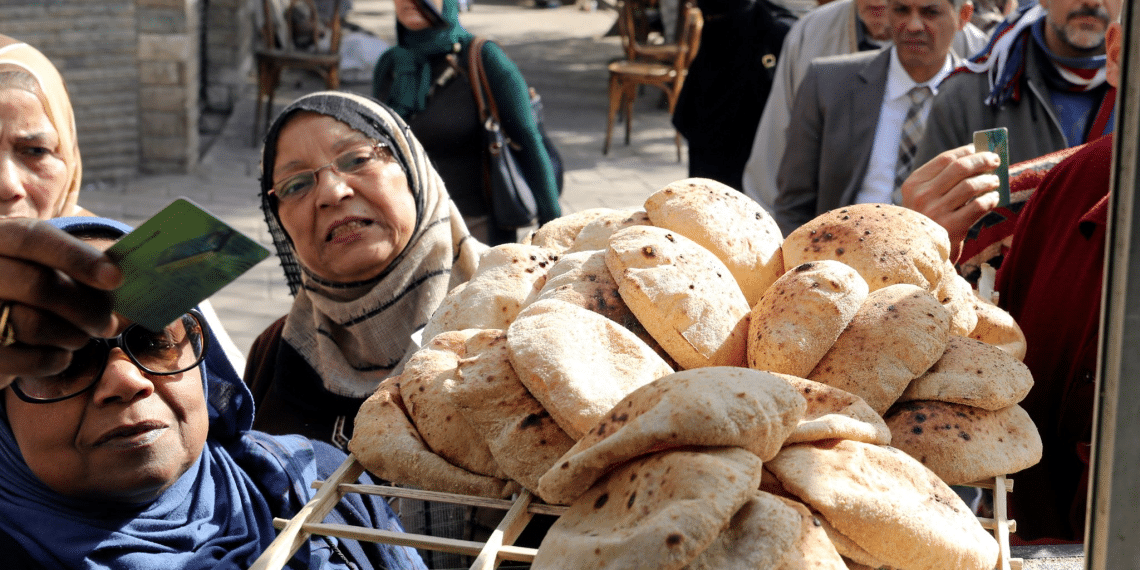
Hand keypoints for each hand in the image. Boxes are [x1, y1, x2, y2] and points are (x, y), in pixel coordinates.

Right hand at [0, 218, 122, 387]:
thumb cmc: (35, 284)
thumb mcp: (49, 264)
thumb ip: (83, 268)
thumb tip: (132, 282)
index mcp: (1, 237)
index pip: (35, 238)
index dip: (78, 258)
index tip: (116, 278)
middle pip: (40, 286)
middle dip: (87, 309)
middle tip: (109, 323)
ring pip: (33, 325)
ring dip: (74, 336)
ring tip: (84, 336)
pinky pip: (29, 359)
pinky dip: (57, 359)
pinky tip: (62, 353)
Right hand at [900, 144, 1001, 261]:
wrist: (917, 255)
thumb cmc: (926, 221)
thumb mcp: (923, 198)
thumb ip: (942, 180)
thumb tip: (976, 157)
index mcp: (913, 184)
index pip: (945, 159)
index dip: (966, 151)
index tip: (979, 149)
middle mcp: (922, 196)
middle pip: (960, 168)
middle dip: (982, 160)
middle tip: (995, 160)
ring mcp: (936, 212)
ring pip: (971, 186)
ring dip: (988, 180)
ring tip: (995, 182)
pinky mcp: (951, 228)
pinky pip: (978, 206)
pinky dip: (990, 199)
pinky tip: (993, 199)